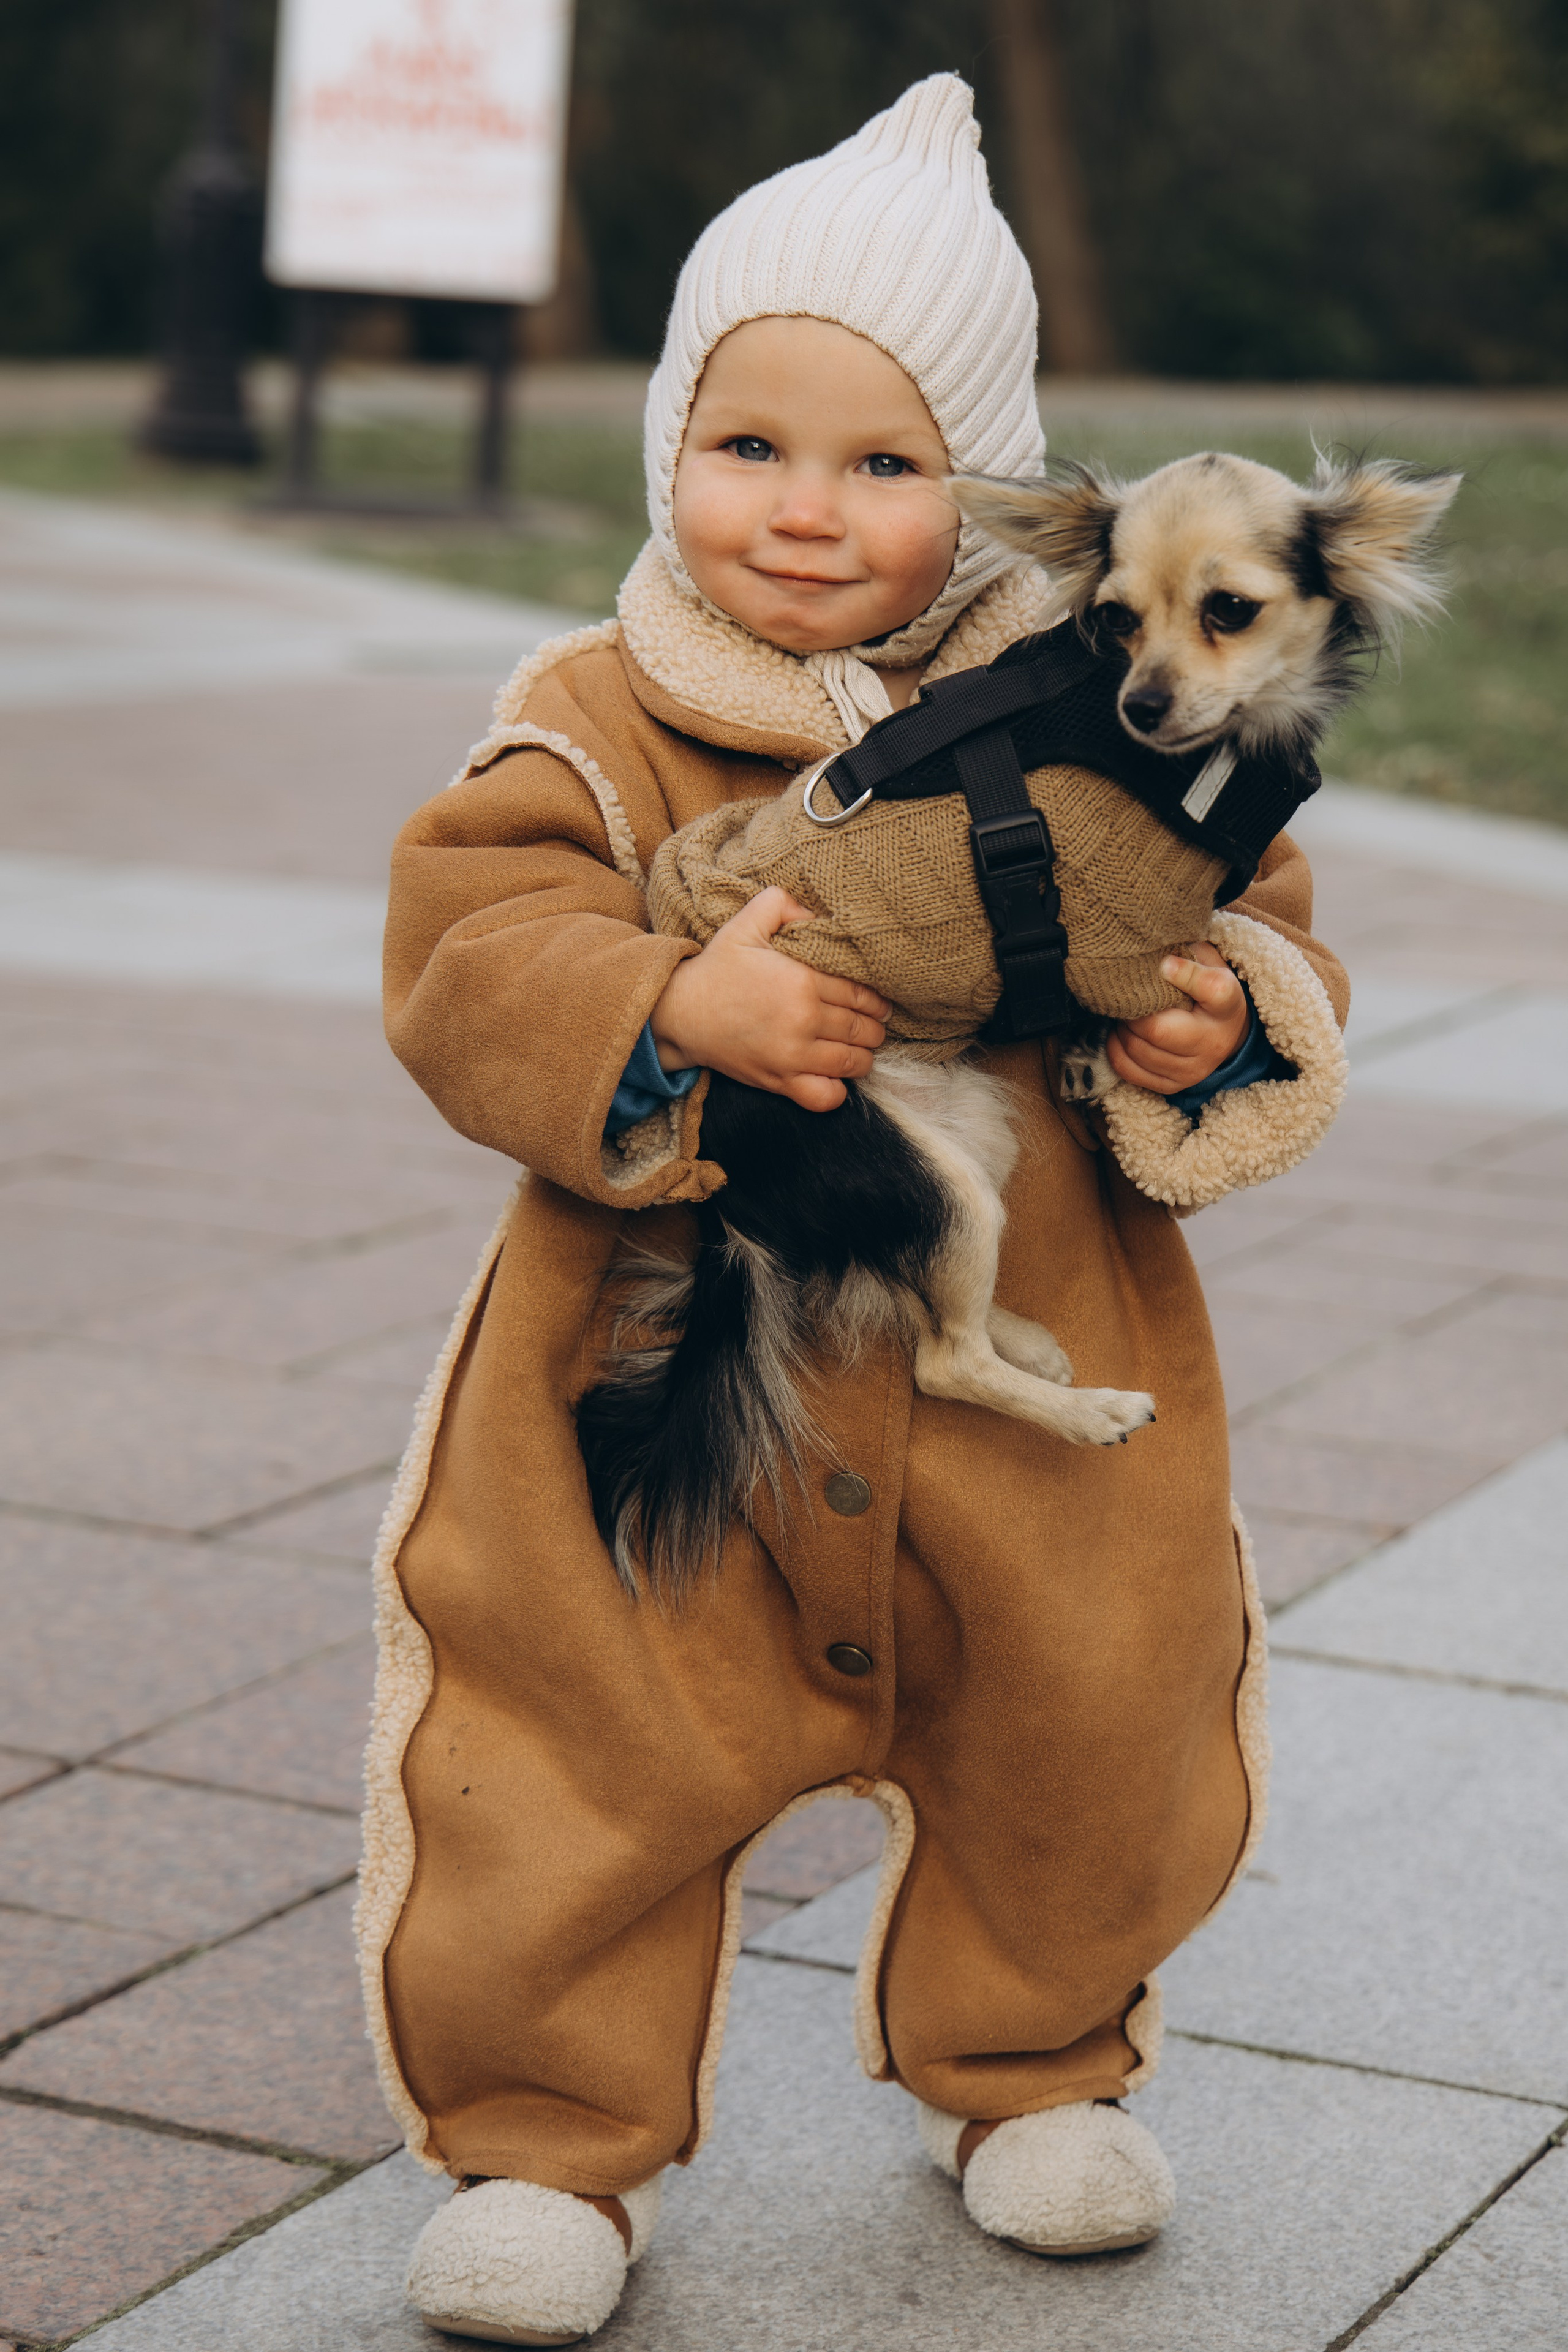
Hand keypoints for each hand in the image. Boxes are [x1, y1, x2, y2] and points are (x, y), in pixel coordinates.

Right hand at [649, 886, 889, 1112]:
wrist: (680, 1012)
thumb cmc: (717, 968)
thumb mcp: (748, 923)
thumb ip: (785, 906)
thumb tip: (818, 916)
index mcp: (802, 981)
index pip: (861, 993)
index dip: (875, 998)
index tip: (877, 1000)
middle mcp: (803, 1020)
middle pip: (862, 1028)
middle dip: (874, 1026)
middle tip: (874, 1022)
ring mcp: (792, 1055)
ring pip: (853, 1061)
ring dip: (864, 1055)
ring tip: (861, 1047)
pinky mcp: (779, 1081)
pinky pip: (825, 1097)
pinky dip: (838, 1091)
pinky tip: (835, 1077)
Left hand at [1106, 940, 1248, 1095]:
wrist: (1225, 1035)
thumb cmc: (1208, 991)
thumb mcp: (1209, 963)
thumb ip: (1187, 953)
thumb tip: (1155, 953)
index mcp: (1226, 1003)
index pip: (1210, 988)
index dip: (1182, 972)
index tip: (1164, 964)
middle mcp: (1212, 1043)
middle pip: (1157, 1029)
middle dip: (1133, 1011)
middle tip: (1129, 997)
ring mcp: (1193, 1070)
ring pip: (1137, 1051)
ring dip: (1122, 1029)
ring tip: (1127, 1014)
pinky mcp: (1172, 1086)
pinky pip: (1129, 1070)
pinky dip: (1116, 1049)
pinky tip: (1122, 1034)